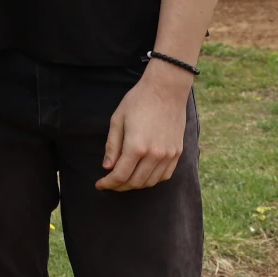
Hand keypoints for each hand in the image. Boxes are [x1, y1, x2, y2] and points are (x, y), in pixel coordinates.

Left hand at [96, 61, 190, 190]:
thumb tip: (107, 167)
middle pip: (135, 182)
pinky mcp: (178, 153)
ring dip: (135, 185)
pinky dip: (152, 180)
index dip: (108, 183)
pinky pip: (165, 175)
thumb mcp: (117, 120)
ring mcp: (168, 155)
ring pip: (150, 182)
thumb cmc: (137, 101)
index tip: (99, 185)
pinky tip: (142, 175)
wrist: (166, 90)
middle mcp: (154, 155)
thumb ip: (112, 146)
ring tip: (124, 180)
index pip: (120, 175)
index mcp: (136, 147)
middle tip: (110, 183)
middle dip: (119, 186)